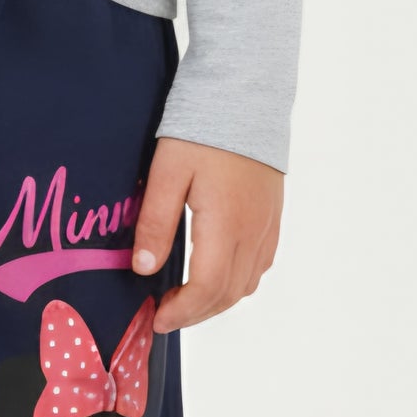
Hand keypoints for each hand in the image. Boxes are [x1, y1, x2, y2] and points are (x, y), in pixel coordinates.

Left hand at [129, 140, 282, 333]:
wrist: (246, 97)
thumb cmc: (203, 131)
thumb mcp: (168, 172)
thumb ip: (156, 222)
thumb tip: (144, 269)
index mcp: (226, 225)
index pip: (207, 289)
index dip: (181, 312)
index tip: (156, 319)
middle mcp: (253, 233)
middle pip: (229, 295)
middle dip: (195, 313)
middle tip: (164, 314)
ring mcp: (267, 226)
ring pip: (247, 284)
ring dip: (216, 301)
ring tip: (185, 299)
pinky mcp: (272, 217)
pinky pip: (259, 265)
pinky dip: (236, 282)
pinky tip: (215, 275)